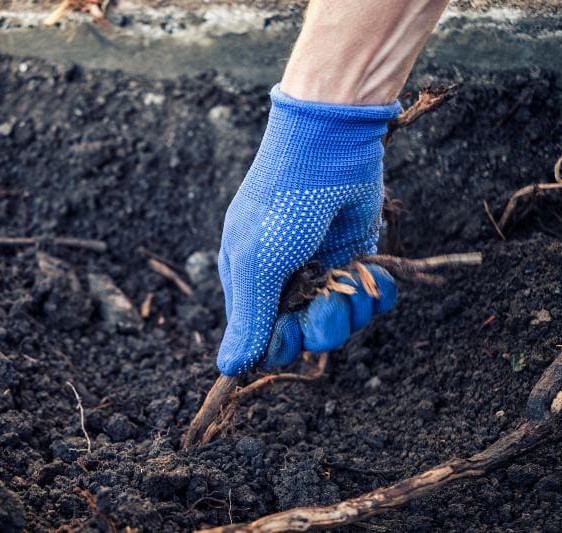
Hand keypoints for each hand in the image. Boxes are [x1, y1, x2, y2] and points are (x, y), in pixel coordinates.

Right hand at [217, 85, 399, 375]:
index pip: (265, 340)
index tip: (292, 330)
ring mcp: (323, 269)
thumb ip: (248, 320)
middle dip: (323, 326)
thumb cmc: (281, 206)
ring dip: (354, 307)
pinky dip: (378, 292)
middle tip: (327, 297)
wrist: (328, 146)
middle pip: (308, 337)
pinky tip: (375, 274)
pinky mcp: (356, 255)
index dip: (282, 345)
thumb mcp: (256, 265)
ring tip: (352, 276)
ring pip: (344, 321)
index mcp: (250, 284)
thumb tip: (227, 370)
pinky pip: (371, 297)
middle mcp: (285, 281)